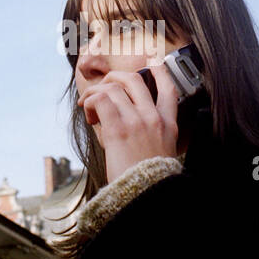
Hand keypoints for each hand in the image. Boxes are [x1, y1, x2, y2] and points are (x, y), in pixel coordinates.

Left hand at [77, 61, 178, 181]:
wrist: (145, 194)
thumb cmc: (147, 178)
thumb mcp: (160, 152)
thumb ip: (150, 134)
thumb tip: (123, 122)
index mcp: (168, 125)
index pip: (169, 89)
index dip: (160, 71)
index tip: (152, 63)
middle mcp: (154, 118)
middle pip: (134, 80)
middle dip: (113, 77)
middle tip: (103, 87)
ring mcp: (137, 121)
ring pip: (113, 87)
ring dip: (95, 93)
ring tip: (88, 108)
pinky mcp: (119, 128)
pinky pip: (101, 100)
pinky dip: (90, 102)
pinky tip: (88, 114)